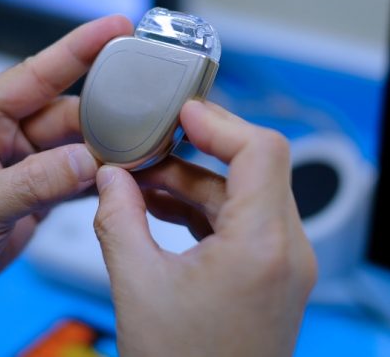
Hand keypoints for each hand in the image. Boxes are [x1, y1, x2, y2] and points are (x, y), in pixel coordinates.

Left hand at [0, 15, 132, 356]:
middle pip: (67, 111)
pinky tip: (126, 178)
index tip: (118, 26)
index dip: (80, 47)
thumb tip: (92, 161)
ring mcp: (23, 160)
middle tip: (150, 114)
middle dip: (106, 114)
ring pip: (77, 144)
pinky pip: (76, 176)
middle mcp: (4, 129)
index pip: (37, 72)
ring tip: (147, 149)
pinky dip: (99, 178)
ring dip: (107, 151)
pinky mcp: (37, 190)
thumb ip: (37, 180)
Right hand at [94, 101, 316, 356]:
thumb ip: (117, 218)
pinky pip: (237, 220)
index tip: (180, 110)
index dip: (218, 120)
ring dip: (192, 180)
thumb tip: (109, 176)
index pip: (261, 150)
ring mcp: (281, 263)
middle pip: (252, 166)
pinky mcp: (267, 273)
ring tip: (142, 178)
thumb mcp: (136, 285)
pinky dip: (199, 207)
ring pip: (241, 192)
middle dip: (196, 149)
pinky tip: (157, 207)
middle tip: (149, 143)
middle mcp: (286, 251)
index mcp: (262, 247)